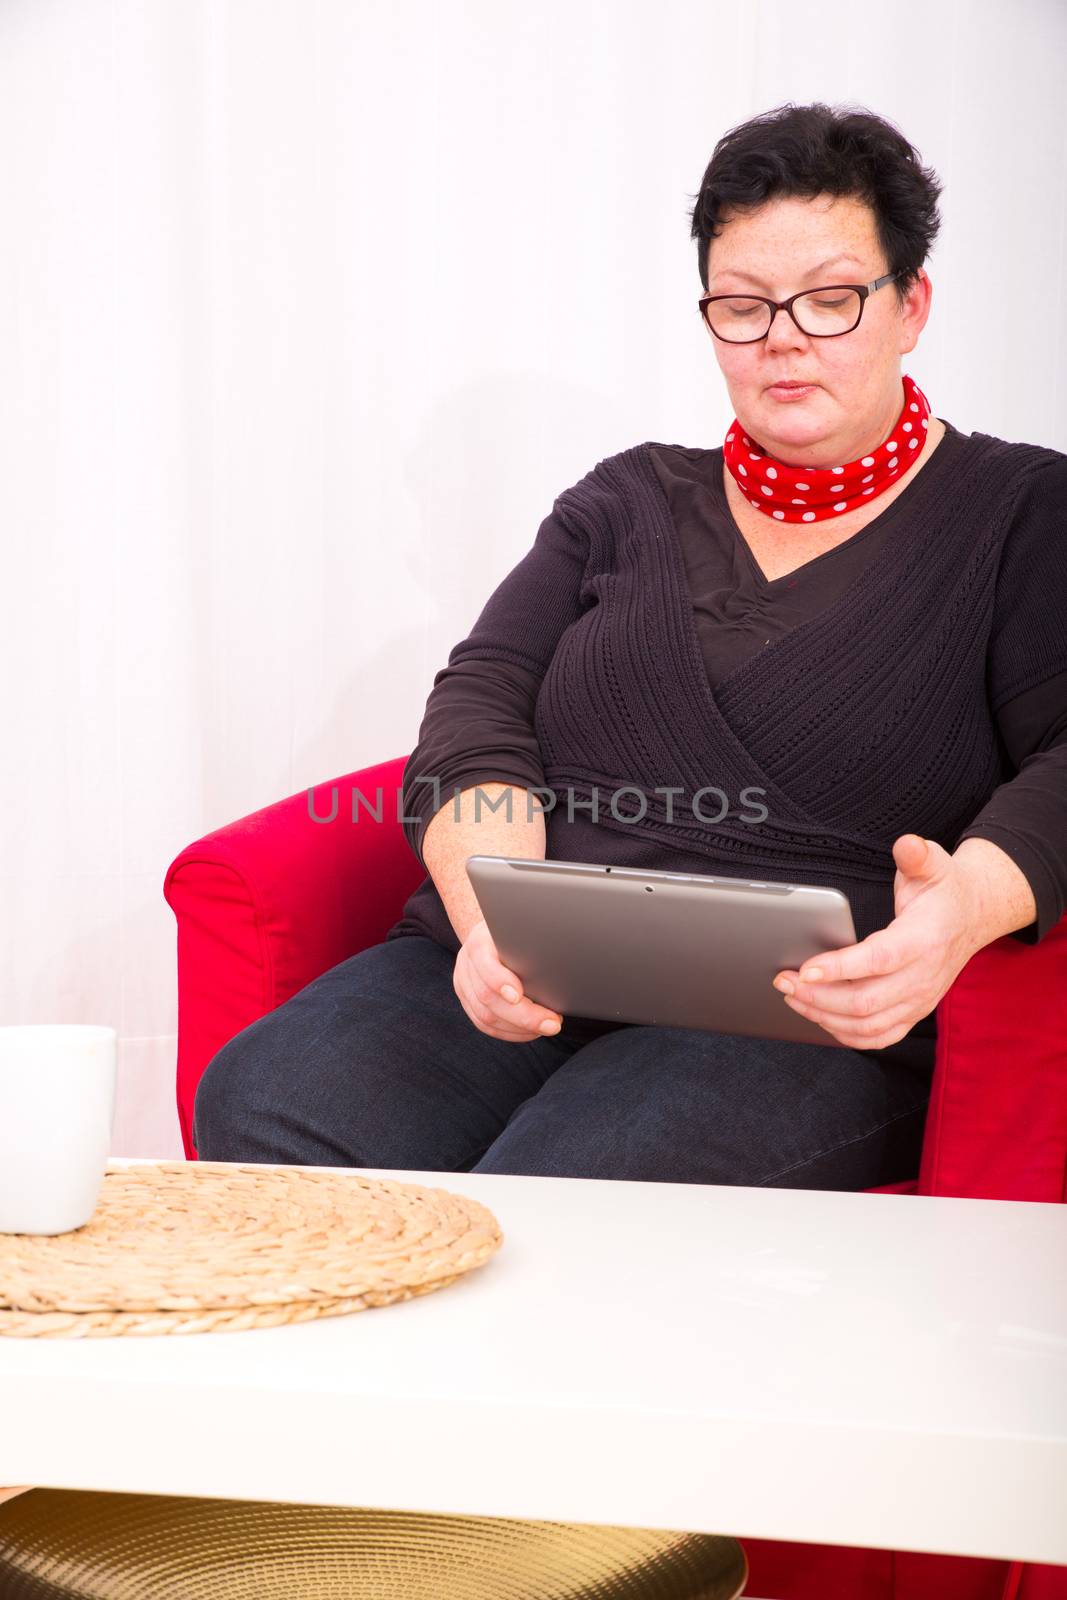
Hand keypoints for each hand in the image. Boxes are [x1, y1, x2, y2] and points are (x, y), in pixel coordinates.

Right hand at [454, 917, 562, 1041]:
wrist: (488, 935)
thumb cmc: (512, 932)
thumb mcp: (519, 929)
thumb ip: (530, 943)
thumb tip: (563, 961)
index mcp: (479, 942)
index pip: (484, 964)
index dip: (499, 982)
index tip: (519, 996)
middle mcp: (466, 964)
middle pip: (486, 998)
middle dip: (523, 1016)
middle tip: (553, 1023)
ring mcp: (463, 985)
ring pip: (485, 1017)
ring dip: (520, 1028)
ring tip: (548, 1026)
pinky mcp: (467, 1001)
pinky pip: (484, 1025)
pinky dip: (510, 1032)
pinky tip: (531, 1032)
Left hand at [771, 834, 981, 1049]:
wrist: (974, 916)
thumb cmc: (946, 892)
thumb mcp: (935, 864)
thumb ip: (917, 855)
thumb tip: (906, 845)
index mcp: (925, 940)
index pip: (879, 960)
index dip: (840, 967)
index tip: (805, 968)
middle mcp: (923, 977)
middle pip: (866, 1001)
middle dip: (817, 995)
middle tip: (783, 980)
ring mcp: (920, 1000)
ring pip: (867, 1024)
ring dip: (824, 1016)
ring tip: (793, 997)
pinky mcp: (915, 1012)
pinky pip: (879, 1037)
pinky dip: (846, 1034)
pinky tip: (820, 1018)